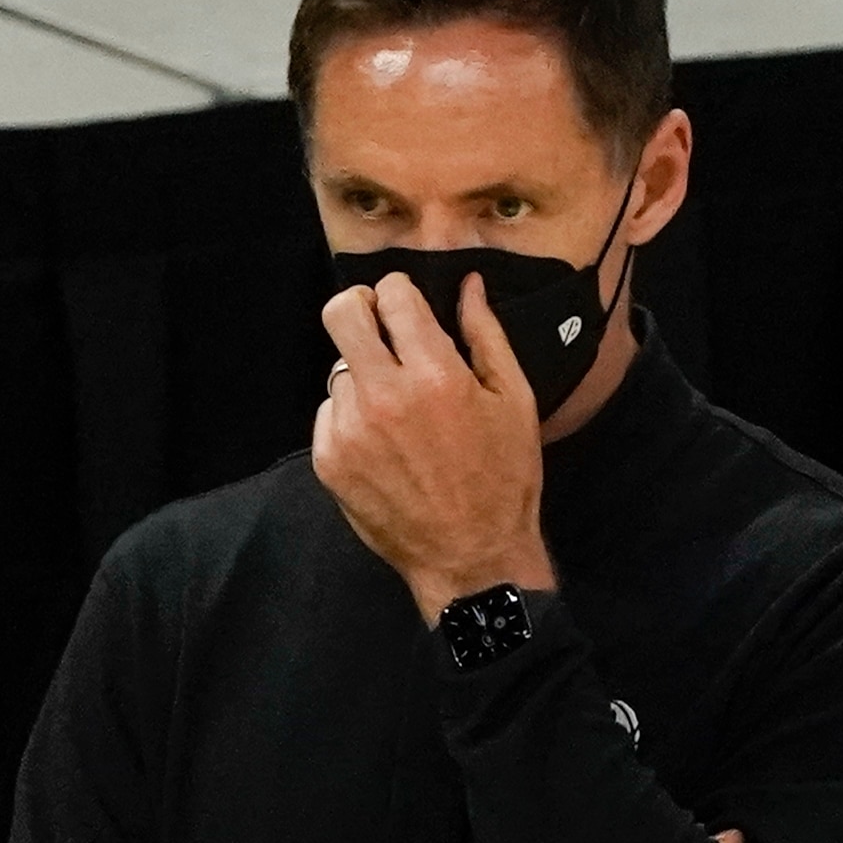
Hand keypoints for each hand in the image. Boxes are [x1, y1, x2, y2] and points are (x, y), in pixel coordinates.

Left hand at [312, 272, 554, 623]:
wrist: (471, 557)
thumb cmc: (502, 479)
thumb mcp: (514, 400)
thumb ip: (486, 335)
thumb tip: (469, 285)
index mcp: (435, 374)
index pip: (392, 294)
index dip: (400, 293)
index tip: (407, 308)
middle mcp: (384, 396)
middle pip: (339, 313)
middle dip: (360, 309)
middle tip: (380, 328)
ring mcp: (350, 430)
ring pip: (338, 368)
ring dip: (364, 374)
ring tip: (397, 409)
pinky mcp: (330, 460)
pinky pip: (329, 412)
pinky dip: (351, 416)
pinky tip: (384, 442)